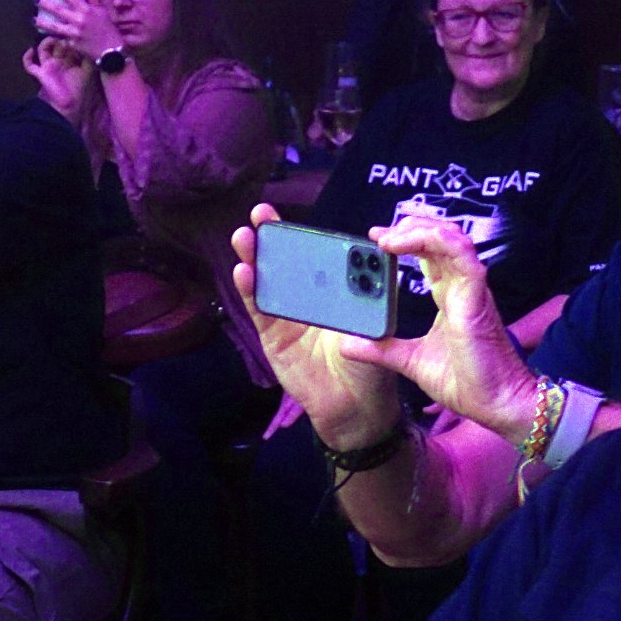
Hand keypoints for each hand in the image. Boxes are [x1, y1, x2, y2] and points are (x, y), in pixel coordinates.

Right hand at [21, 37, 93, 117]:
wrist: (70, 105)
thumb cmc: (80, 89)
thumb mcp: (88, 70)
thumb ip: (87, 57)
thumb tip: (87, 43)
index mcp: (70, 61)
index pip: (68, 45)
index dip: (70, 38)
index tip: (73, 33)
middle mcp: (59, 62)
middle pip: (56, 44)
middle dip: (59, 38)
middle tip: (63, 35)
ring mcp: (48, 66)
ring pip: (43, 49)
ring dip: (46, 42)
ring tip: (52, 40)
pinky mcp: (40, 73)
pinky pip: (29, 64)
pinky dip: (27, 57)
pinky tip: (31, 51)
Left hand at [33, 0, 118, 62]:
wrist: (112, 52)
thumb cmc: (109, 29)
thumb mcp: (103, 11)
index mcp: (86, 10)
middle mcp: (78, 20)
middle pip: (57, 10)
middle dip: (45, 4)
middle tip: (35, 0)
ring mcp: (74, 33)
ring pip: (54, 27)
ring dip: (42, 22)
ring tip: (33, 19)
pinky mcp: (72, 45)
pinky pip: (61, 39)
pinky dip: (55, 37)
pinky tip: (48, 35)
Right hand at [231, 205, 402, 448]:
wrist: (355, 407)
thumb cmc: (370, 364)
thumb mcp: (376, 328)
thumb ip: (371, 302)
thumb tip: (370, 270)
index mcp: (336, 289)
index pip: (318, 254)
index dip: (304, 234)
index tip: (300, 215)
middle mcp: (309, 297)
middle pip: (287, 261)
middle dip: (273, 236)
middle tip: (261, 213)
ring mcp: (287, 315)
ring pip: (268, 280)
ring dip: (253, 257)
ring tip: (244, 236)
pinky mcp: (273, 336)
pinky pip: (260, 310)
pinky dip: (251, 291)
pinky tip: (243, 272)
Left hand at [340, 214, 537, 445]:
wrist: (496, 404)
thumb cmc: (466, 382)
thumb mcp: (410, 361)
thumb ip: (381, 349)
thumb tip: (347, 343)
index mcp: (449, 296)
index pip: (429, 254)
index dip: (405, 239)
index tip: (377, 238)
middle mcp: (462, 286)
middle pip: (440, 237)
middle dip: (409, 226)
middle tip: (379, 233)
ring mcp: (471, 288)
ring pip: (450, 238)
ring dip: (418, 229)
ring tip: (388, 236)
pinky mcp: (477, 297)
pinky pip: (461, 255)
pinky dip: (434, 241)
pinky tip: (406, 243)